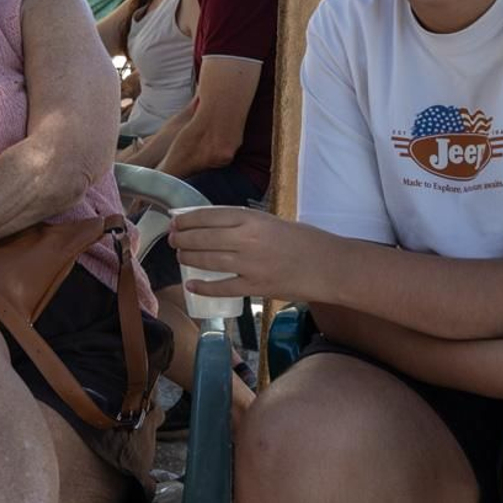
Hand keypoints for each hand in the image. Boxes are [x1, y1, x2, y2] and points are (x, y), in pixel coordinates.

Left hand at [169, 206, 320, 301]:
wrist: (329, 265)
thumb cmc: (304, 241)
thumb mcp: (272, 222)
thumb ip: (245, 224)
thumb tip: (213, 226)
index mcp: (253, 219)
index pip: (209, 216)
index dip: (187, 220)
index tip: (176, 222)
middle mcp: (248, 239)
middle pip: (202, 238)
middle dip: (181, 240)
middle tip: (173, 241)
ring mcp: (250, 264)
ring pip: (207, 261)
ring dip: (188, 259)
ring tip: (181, 257)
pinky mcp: (255, 287)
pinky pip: (222, 287)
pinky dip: (204, 287)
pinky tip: (192, 285)